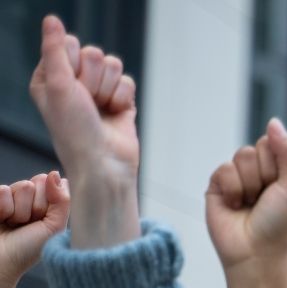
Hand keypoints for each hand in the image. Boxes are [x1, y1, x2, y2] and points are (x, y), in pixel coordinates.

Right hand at [0, 172, 69, 287]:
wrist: (0, 263)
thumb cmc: (28, 250)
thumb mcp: (54, 227)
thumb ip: (62, 200)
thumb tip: (55, 174)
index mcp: (47, 205)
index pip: (52, 184)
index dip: (47, 204)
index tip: (41, 222)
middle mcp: (29, 199)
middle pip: (37, 183)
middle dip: (33, 207)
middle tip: (26, 225)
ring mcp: (9, 199)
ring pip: (21, 186)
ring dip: (17, 211)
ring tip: (13, 225)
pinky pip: (2, 190)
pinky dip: (2, 208)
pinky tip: (1, 220)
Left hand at [29, 15, 138, 248]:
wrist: (104, 164)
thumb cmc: (74, 131)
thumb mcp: (57, 85)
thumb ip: (54, 49)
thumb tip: (51, 19)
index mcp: (51, 77)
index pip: (69, 44)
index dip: (74, 62)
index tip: (70, 87)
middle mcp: (74, 83)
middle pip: (94, 53)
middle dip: (94, 78)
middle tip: (87, 102)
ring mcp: (98, 92)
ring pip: (113, 65)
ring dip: (109, 89)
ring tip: (101, 110)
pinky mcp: (120, 101)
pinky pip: (128, 81)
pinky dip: (123, 99)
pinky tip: (116, 114)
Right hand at [206, 118, 286, 273]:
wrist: (253, 252)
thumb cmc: (279, 223)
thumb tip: (273, 122)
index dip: (286, 156)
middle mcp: (264, 168)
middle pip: (265, 144)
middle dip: (268, 173)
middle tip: (268, 197)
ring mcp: (241, 174)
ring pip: (244, 154)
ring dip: (251, 184)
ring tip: (251, 203)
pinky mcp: (219, 182)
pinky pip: (225, 169)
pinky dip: (233, 190)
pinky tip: (236, 206)